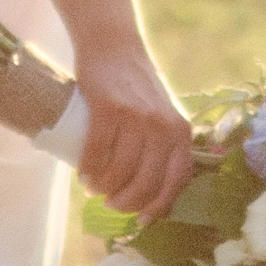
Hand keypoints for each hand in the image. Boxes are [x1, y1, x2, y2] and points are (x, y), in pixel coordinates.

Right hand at [73, 42, 196, 219]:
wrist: (114, 46)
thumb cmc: (136, 86)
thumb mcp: (163, 114)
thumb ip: (165, 145)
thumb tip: (155, 195)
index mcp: (180, 131)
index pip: (175, 181)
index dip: (158, 206)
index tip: (141, 219)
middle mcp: (162, 126)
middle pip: (145, 181)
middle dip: (126, 202)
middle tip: (111, 203)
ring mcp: (136, 116)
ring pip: (120, 170)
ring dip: (104, 188)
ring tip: (95, 189)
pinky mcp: (108, 107)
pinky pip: (98, 151)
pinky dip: (89, 170)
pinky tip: (84, 177)